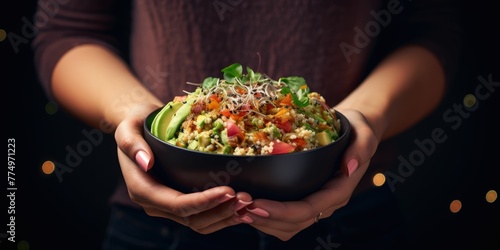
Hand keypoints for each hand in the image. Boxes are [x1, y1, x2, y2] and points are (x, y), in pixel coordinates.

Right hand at [114, 103, 253, 233]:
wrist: (140, 126)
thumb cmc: (135, 123)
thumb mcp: (128, 127)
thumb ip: (132, 144)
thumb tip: (146, 162)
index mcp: (141, 189)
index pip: (176, 204)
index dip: (203, 201)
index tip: (228, 190)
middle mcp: (154, 204)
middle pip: (191, 218)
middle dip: (220, 211)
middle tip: (246, 199)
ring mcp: (166, 206)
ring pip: (198, 223)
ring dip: (225, 217)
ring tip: (248, 205)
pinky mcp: (179, 203)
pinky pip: (202, 217)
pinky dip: (222, 215)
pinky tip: (241, 209)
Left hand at [238, 109, 379, 240]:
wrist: (353, 130)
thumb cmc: (356, 128)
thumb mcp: (364, 133)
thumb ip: (361, 149)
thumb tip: (348, 167)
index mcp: (339, 190)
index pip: (309, 208)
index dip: (281, 211)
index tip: (257, 204)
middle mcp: (326, 202)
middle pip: (294, 223)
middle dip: (266, 219)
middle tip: (238, 208)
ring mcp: (315, 202)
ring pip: (287, 226)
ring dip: (262, 222)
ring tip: (237, 211)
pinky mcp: (304, 198)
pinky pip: (284, 218)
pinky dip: (264, 217)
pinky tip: (246, 207)